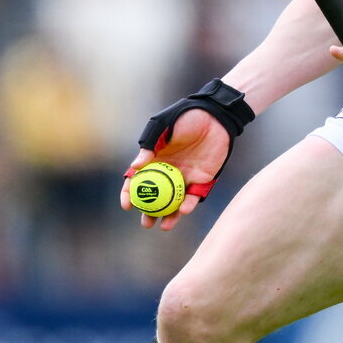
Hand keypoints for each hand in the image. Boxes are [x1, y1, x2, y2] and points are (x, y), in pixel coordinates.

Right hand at [120, 109, 230, 230]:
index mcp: (154, 160)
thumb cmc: (186, 118)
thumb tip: (135, 167)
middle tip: (146, 223)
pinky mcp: (202, 179)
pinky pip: (194, 195)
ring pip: (175, 202)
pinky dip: (189, 204)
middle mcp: (168, 172)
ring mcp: (185, 177)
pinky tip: (184, 209)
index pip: (137, 181)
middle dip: (150, 213)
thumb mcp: (163, 128)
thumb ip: (149, 146)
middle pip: (156, 197)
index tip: (127, 206)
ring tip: (164, 226)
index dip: (129, 194)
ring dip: (170, 215)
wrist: (214, 116)